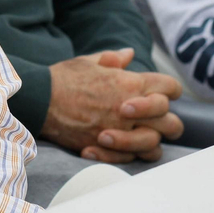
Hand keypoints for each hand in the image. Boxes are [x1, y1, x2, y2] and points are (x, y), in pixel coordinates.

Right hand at [40, 50, 183, 162]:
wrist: (41, 100)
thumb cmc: (64, 79)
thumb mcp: (89, 62)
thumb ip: (113, 59)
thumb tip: (128, 54)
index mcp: (132, 83)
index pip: (171, 88)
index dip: (170, 92)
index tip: (159, 95)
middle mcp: (134, 109)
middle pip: (172, 122)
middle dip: (167, 122)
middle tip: (152, 121)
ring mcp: (122, 130)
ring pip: (154, 145)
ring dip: (148, 142)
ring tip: (133, 137)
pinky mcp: (108, 147)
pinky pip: (131, 158)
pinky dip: (126, 155)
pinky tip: (113, 146)